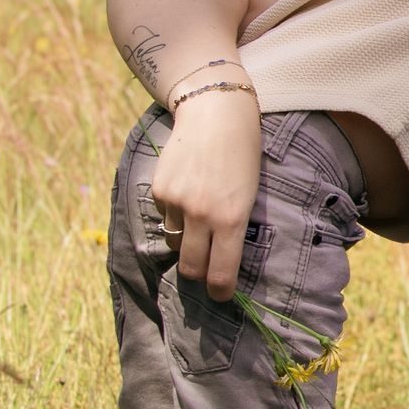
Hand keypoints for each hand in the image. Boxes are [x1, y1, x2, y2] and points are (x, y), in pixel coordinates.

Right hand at [151, 87, 262, 295]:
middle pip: (191, 267)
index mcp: (231, 219)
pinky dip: (175, 212)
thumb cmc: (242, 154)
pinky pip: (166, 217)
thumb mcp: (248, 194)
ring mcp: (177, 202)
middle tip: (205, 271)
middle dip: (198, 275)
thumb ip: (234, 227)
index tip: (221, 296)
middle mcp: (201, 214)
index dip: (221, 291)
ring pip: (177, 241)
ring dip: (187, 238)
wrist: (215, 112)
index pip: (221, 273)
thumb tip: (221, 261)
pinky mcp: (159, 190)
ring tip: (200, 214)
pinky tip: (188, 189)